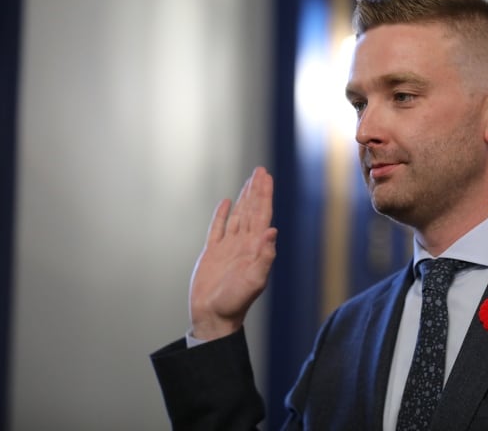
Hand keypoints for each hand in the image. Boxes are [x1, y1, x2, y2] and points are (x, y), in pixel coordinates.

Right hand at [188, 167, 277, 340]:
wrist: (214, 317)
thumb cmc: (235, 303)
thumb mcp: (254, 281)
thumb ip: (264, 256)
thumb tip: (273, 231)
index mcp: (254, 248)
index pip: (262, 214)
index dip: (264, 195)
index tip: (266, 177)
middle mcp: (243, 244)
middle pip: (252, 210)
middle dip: (256, 190)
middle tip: (260, 170)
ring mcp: (228, 247)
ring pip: (238, 215)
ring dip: (244, 198)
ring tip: (249, 181)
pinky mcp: (213, 253)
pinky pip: (217, 228)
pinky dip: (222, 215)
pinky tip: (226, 203)